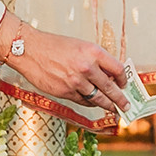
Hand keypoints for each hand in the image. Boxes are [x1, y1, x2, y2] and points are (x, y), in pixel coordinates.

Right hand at [0, 16, 127, 115]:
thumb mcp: (80, 46)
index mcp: (93, 52)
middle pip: (111, 88)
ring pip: (98, 98)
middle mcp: (87, 67)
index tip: (125, 84)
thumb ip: (95, 60)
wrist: (29, 50)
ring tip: (113, 109)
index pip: (118, 69)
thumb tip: (109, 75)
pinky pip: (83, 101)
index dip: (124, 79)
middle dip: (120, 99)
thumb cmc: (54, 45)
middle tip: (126, 105)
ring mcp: (76, 81)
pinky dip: (90, 103)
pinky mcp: (65, 92)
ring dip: (107, 105)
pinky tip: (93, 103)